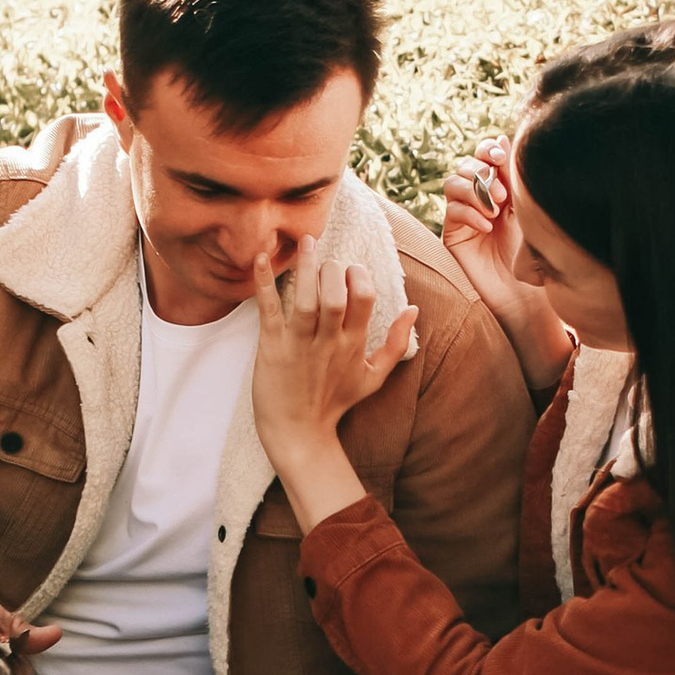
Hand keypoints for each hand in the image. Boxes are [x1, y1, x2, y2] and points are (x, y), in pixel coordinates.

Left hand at [251, 255, 418, 474]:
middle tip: (326, 259)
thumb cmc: (335, 401)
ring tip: (306, 241)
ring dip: (306, 266)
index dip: (359, 275)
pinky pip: (269, 310)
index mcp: (354, 343)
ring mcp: (300, 344)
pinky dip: (263, 283)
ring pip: (307, 299)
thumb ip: (397, 344)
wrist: (299, 432)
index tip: (350, 269)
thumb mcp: (374, 376)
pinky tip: (260, 258)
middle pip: (336, 294)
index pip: (365, 297)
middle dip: (334, 268)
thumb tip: (414, 309)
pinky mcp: (272, 347)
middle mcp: (329, 342)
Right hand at [440, 140, 570, 390]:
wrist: (526, 295)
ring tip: (495, 211)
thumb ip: (515, 177)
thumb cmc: (534, 253)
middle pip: (466, 165)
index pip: (485, 155)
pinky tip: (487, 228)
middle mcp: (480, 198)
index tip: (502, 156)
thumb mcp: (526, 209)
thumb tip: (503, 139)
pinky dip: (468, 213)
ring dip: (473, 191)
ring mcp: (465, 216)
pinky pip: (451, 211)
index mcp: (501, 185)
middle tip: (502, 193)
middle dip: (482, 173)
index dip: (488, 150)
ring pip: (452, 183)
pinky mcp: (454, 235)